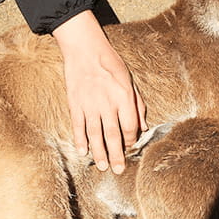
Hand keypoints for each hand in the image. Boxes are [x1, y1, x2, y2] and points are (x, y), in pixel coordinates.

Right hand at [54, 10, 146, 173]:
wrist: (84, 48)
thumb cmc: (110, 64)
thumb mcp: (129, 80)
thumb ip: (137, 104)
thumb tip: (144, 127)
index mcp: (124, 96)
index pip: (129, 126)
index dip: (131, 140)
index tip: (129, 148)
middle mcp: (107, 102)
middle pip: (113, 134)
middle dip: (117, 154)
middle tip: (118, 170)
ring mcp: (89, 104)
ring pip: (95, 134)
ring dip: (99, 152)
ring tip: (102, 166)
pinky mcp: (75, 103)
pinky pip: (78, 126)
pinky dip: (80, 140)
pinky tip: (83, 152)